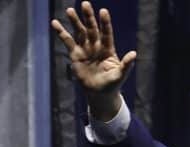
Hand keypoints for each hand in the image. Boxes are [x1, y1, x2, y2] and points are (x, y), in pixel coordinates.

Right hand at [51, 2, 136, 120]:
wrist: (99, 93)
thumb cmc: (112, 84)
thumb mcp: (120, 75)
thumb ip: (126, 64)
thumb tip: (134, 53)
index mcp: (108, 49)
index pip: (107, 33)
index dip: (105, 23)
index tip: (103, 11)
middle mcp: (96, 46)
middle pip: (92, 29)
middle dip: (88, 17)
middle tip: (85, 3)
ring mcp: (85, 49)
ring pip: (80, 32)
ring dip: (75, 21)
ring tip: (70, 10)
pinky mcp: (75, 54)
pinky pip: (67, 41)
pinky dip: (61, 32)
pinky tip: (54, 23)